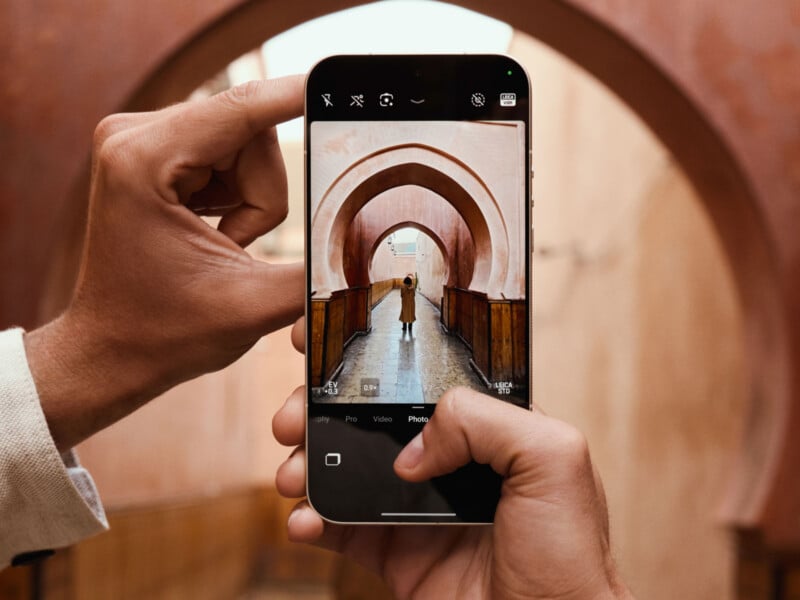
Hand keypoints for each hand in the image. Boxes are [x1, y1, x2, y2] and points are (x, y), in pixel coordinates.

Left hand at [25, 76, 304, 450]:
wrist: (115, 350)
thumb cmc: (165, 332)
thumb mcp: (255, 307)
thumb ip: (318, 274)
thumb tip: (368, 256)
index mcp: (143, 162)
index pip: (242, 110)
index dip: (295, 96)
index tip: (333, 86)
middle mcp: (132, 136)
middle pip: (251, 132)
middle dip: (261, 196)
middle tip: (236, 245)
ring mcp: (140, 140)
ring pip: (246, 144)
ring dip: (251, 201)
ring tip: (221, 244)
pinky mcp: (155, 152)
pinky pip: (229, 153)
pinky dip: (237, 197)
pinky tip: (212, 232)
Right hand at [273, 320, 632, 599]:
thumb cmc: (570, 555)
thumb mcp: (553, 459)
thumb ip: (485, 420)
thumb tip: (415, 447)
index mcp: (487, 429)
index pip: (422, 382)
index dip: (374, 364)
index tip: (325, 346)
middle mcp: (449, 463)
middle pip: (371, 422)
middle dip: (323, 412)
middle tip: (295, 417)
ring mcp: (418, 509)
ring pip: (348, 471)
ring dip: (309, 464)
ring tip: (293, 473)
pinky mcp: (397, 553)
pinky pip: (342, 528)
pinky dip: (313, 520)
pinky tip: (304, 520)